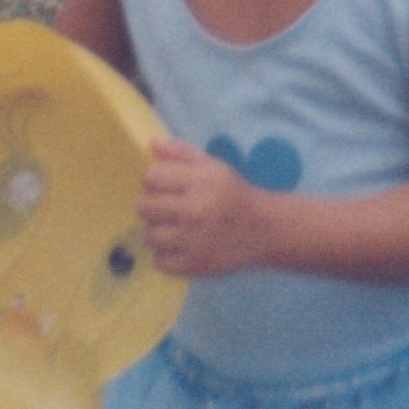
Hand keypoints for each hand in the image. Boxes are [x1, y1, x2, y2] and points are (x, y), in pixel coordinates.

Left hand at [136, 136, 266, 277]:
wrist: (264, 230)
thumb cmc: (235, 194)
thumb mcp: (214, 166)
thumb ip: (182, 153)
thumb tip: (152, 144)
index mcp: (200, 182)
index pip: (151, 177)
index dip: (156, 180)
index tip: (167, 185)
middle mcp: (194, 211)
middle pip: (144, 207)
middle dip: (154, 205)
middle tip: (170, 208)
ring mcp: (193, 241)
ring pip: (149, 236)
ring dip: (159, 231)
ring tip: (175, 228)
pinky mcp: (193, 264)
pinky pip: (159, 261)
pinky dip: (167, 255)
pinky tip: (181, 246)